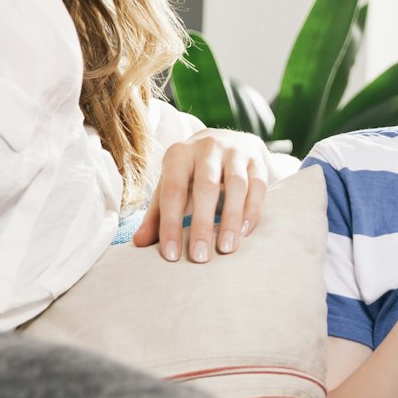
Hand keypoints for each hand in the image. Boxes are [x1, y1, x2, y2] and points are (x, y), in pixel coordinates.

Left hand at [132, 129, 268, 262]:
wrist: (228, 140)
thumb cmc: (194, 171)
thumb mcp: (172, 186)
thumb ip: (157, 214)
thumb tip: (139, 243)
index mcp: (179, 154)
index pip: (173, 191)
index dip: (170, 224)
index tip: (172, 255)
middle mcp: (207, 147)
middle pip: (206, 187)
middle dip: (202, 225)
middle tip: (199, 257)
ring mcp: (236, 151)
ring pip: (237, 185)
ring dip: (231, 219)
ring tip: (226, 249)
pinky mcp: (257, 159)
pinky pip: (258, 185)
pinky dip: (253, 209)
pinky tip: (245, 232)